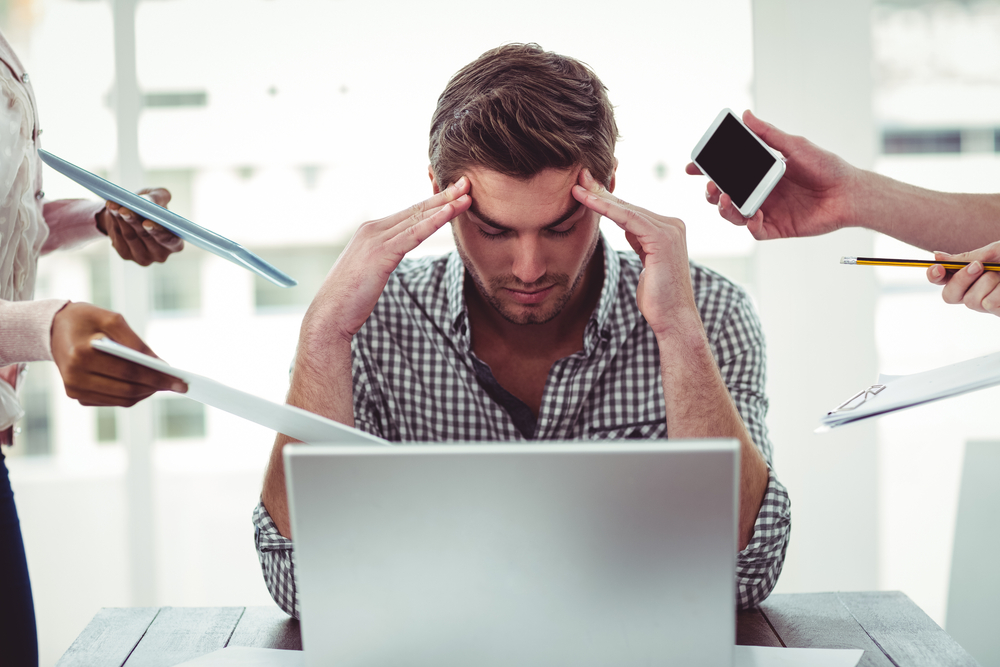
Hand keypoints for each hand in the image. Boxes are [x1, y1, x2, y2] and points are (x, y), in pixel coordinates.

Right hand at [51, 302, 186, 406]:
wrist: (53, 328)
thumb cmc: (86, 319)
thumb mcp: (112, 319)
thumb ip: (136, 343)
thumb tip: (160, 365)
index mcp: (82, 354)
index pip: (129, 373)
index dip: (157, 378)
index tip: (181, 382)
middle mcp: (75, 376)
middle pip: (126, 389)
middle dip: (156, 387)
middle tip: (178, 384)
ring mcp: (74, 389)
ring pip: (121, 399)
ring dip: (146, 392)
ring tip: (164, 383)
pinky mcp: (77, 395)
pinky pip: (112, 400)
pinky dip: (131, 394)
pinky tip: (145, 385)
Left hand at [97, 187, 183, 264]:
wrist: (131, 214)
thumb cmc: (151, 207)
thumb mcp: (158, 197)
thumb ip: (159, 197)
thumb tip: (149, 202)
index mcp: (175, 242)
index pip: (170, 240)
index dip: (159, 231)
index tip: (147, 222)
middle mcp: (161, 254)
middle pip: (146, 237)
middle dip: (134, 221)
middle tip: (124, 209)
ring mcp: (143, 257)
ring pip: (130, 236)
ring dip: (120, 219)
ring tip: (114, 205)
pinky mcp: (126, 255)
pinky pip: (118, 238)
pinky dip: (114, 222)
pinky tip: (111, 211)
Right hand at [301, 177, 470, 343]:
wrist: (329, 314)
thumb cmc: (350, 298)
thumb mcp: (369, 271)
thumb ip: (383, 257)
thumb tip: (395, 256)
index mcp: (370, 231)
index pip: (409, 213)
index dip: (433, 202)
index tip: (454, 193)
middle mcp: (372, 229)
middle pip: (415, 210)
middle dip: (443, 196)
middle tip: (466, 183)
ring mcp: (376, 240)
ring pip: (417, 218)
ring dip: (445, 205)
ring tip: (466, 195)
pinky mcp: (381, 254)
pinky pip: (413, 235)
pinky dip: (433, 222)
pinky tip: (449, 213)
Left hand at [572, 169, 699, 337]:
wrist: (673, 319)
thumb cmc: (657, 297)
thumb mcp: (646, 262)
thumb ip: (641, 242)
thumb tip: (629, 228)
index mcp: (668, 229)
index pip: (632, 211)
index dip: (607, 199)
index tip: (586, 189)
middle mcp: (672, 225)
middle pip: (629, 206)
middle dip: (601, 192)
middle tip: (579, 177)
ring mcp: (670, 229)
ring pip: (626, 209)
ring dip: (599, 197)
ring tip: (577, 186)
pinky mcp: (662, 238)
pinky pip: (628, 219)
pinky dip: (606, 209)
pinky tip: (588, 201)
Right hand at [685, 110, 859, 240]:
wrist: (849, 192)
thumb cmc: (826, 166)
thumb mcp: (795, 146)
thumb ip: (768, 134)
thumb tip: (746, 115)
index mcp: (760, 172)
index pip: (727, 172)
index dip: (706, 170)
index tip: (693, 167)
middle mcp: (759, 192)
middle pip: (724, 195)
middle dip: (711, 192)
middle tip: (710, 187)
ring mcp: (766, 211)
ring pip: (734, 214)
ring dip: (724, 208)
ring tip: (725, 199)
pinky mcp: (776, 228)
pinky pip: (754, 230)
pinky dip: (750, 224)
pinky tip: (754, 215)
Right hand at [927, 241, 999, 316]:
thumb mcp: (992, 252)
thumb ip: (966, 258)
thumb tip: (936, 256)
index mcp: (967, 275)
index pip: (941, 279)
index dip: (934, 275)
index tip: (938, 268)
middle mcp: (973, 292)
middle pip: (949, 296)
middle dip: (961, 280)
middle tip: (978, 266)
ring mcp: (985, 305)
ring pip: (971, 301)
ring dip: (990, 283)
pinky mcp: (997, 312)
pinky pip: (989, 305)